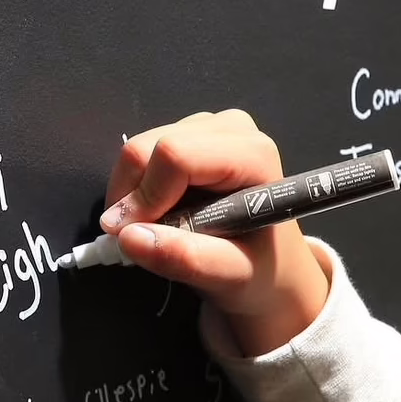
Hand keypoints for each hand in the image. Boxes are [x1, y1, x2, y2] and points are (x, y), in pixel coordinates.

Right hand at [100, 110, 330, 355]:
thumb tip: (128, 237)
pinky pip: (140, 155)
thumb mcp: (231, 275)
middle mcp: (229, 128)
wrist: (272, 265)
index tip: (134, 236)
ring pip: (137, 150)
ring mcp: (207, 126)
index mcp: (252, 153)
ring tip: (159, 229)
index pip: (175, 155)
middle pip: (147, 147)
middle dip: (132, 197)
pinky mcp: (188, 133)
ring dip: (133, 196)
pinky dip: (137, 189)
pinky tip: (162, 212)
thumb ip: (187, 258)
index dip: (145, 196)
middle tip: (142, 237)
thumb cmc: (260, 270)